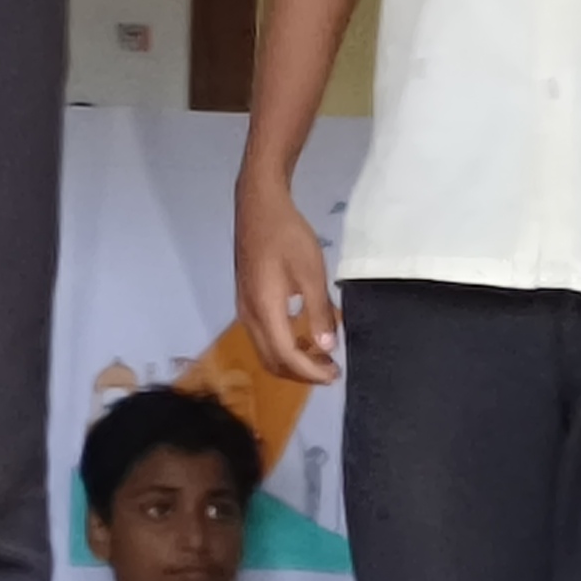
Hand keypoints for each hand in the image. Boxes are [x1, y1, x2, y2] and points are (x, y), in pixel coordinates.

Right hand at [234, 185, 343, 383]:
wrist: (259, 206)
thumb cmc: (288, 236)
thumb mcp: (311, 273)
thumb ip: (319, 312)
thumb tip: (328, 347)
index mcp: (265, 310)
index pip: (286, 356)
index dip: (311, 372)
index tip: (336, 374)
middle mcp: (249, 315)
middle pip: (272, 360)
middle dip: (302, 373)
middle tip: (331, 370)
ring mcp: (244, 307)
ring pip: (266, 350)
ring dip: (293, 360)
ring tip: (321, 355)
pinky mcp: (246, 299)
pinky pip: (263, 335)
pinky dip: (284, 346)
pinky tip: (304, 334)